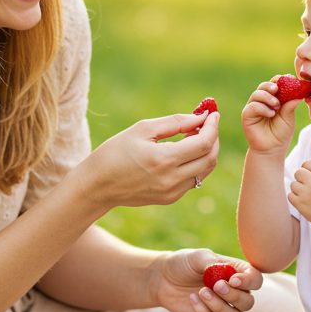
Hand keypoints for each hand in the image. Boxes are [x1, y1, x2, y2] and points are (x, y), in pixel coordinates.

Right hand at [79, 111, 219, 209]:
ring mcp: (172, 192)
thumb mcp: (142, 129)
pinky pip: (193, 179)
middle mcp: (172, 179)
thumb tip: (201, 117)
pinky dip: (195, 164)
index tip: (213, 113)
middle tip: (205, 124)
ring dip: (206, 152)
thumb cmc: (115, 152)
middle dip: (213, 138)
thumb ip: (175, 122)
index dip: (212, 126)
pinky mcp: (170, 199)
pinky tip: (182, 152)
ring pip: (204, 170)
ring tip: (192, 136)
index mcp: (164, 160)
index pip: (204, 143)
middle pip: (210, 158)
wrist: (97, 186)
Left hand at [152, 249, 262, 311]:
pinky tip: (193, 299)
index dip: (249, 282)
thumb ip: (212, 262)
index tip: (233, 279)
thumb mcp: (197, 257)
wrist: (163, 278)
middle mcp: (235, 293)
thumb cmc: (184, 264)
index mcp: (237, 274)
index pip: (256, 280)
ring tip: (202, 292)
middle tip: (216, 285)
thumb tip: (225, 272)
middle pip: (248, 303)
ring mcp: (223, 309)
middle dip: (233, 296)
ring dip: (219, 307)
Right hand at [242, 80, 301, 154]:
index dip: (280, 80)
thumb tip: (299, 92)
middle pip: (263, 86)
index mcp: (273, 99)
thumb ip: (291, 105)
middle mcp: (262, 101)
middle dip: (270, 85)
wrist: (272, 149)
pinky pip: (252, 106)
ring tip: (276, 107)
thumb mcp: (289, 117)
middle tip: (277, 89)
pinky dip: (262, 108)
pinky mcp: (247, 115)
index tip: (288, 79)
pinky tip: (270, 114)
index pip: (274, 84)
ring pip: (257, 94)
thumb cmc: (281, 133)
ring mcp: (253, 107)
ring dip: (267, 97)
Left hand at [287, 159, 310, 229]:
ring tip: (308, 195)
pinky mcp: (300, 204)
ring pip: (293, 184)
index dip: (309, 168)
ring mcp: (306, 193)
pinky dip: (295, 198)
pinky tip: (304, 201)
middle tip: (309, 185)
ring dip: (299, 189)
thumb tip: (304, 166)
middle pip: (298, 172)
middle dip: (302, 178)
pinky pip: (290, 195)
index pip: (309, 163)